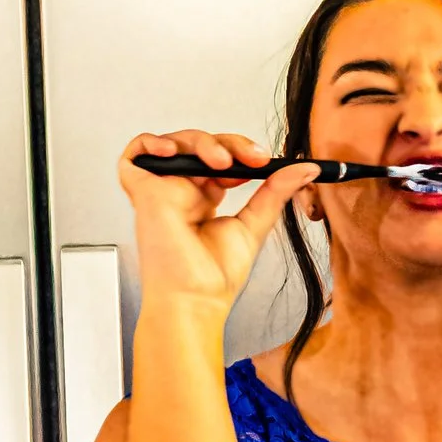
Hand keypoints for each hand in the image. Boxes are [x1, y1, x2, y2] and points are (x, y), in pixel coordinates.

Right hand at [119, 131, 317, 309]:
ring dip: (201, 142)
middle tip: (253, 158)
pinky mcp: (143, 193)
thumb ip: (276, 192)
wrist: (196, 299)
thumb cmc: (214, 278)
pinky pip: (136, 154)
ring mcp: (161, 191)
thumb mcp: (255, 224)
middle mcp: (181, 192)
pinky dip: (152, 143)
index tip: (263, 161)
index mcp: (203, 199)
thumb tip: (306, 169)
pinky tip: (173, 151)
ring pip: (176, 144)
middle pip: (200, 146)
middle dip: (229, 144)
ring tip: (222, 162)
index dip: (240, 151)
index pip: (219, 158)